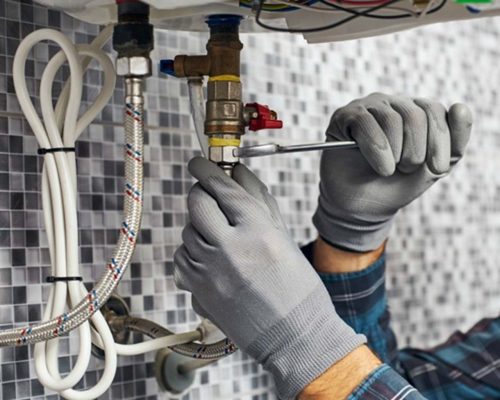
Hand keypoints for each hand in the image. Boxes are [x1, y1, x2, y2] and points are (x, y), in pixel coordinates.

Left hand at [174, 157, 364, 398]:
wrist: (294, 337)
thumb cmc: (298, 288)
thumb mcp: (283, 237)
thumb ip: (259, 200)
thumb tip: (238, 172)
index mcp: (257, 231)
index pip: (222, 187)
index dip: (207, 169)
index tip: (199, 162)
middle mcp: (230, 249)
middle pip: (197, 204)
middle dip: (202, 194)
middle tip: (210, 197)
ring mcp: (210, 272)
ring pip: (187, 232)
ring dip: (199, 227)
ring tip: (220, 237)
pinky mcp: (198, 292)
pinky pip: (183, 259)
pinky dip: (193, 253)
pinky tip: (212, 260)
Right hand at [313, 93, 471, 251]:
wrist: (360, 206)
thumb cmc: (395, 185)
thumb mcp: (431, 169)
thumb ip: (453, 143)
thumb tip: (460, 106)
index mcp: (416, 112)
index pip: (436, 110)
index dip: (440, 141)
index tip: (436, 169)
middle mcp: (393, 104)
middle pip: (416, 114)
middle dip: (416, 151)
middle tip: (406, 169)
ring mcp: (368, 108)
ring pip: (392, 120)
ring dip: (394, 154)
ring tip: (387, 170)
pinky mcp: (345, 116)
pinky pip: (366, 123)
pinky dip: (376, 149)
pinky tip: (379, 166)